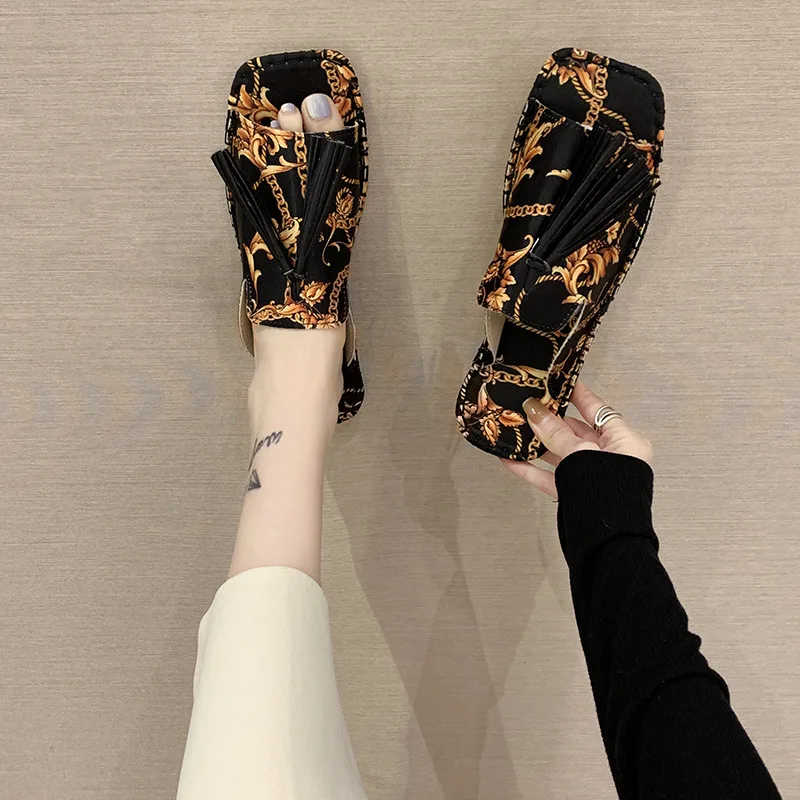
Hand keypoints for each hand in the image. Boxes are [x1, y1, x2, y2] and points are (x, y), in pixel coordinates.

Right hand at [503, 381, 652, 497]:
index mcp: (625, 442)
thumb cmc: (609, 494)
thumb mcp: (580, 454)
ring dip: (538, 444)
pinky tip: (512, 460)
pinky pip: (552, 477)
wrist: (608, 542)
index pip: (598, 410)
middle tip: (529, 406)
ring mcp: (593, 477)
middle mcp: (612, 458)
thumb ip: (556, 433)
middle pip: (576, 432)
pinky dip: (533, 469)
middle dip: (550, 421)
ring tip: (515, 431)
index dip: (577, 394)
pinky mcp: (576, 495)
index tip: (560, 380)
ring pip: (561, 454)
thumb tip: (536, 411)